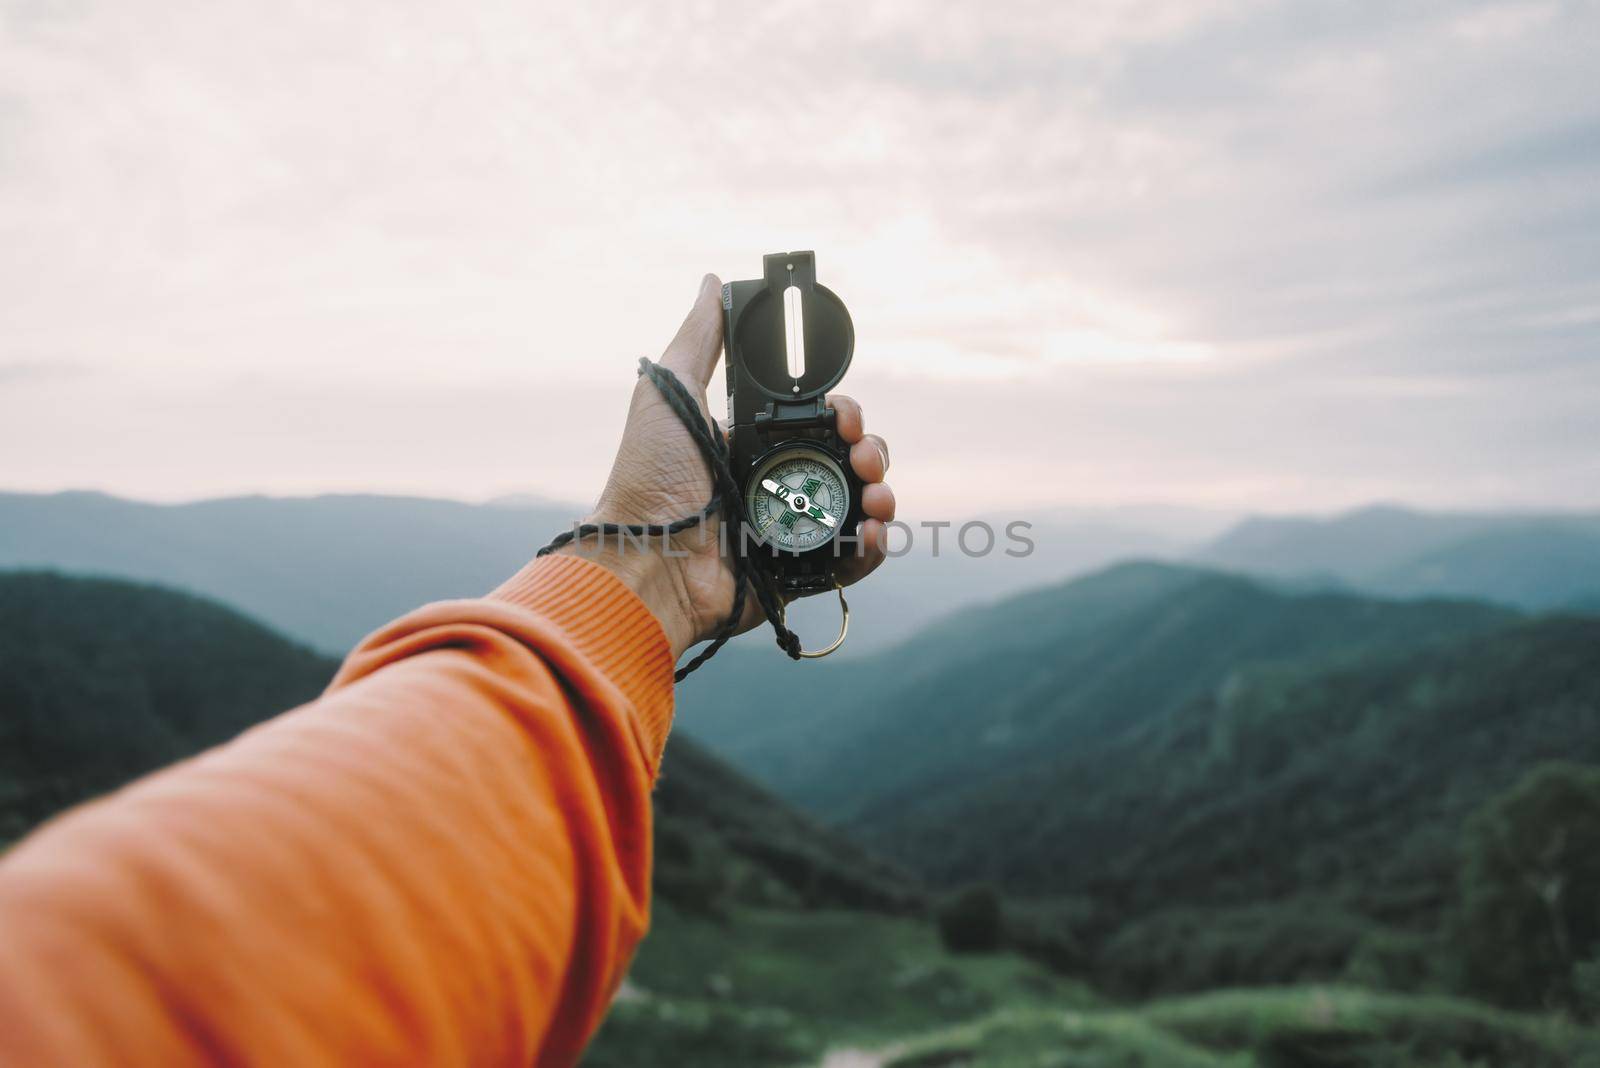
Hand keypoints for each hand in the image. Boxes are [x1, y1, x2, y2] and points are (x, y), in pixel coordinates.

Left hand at [563, 274, 895, 660]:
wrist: (646, 558)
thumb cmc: (648, 478)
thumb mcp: (670, 393)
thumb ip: (698, 339)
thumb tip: (712, 282)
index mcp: (752, 445)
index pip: (817, 423)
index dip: (842, 412)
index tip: (842, 410)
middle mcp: (775, 486)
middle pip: (848, 462)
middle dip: (870, 452)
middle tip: (862, 453)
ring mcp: (788, 532)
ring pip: (857, 506)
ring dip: (880, 494)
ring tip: (875, 494)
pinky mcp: (796, 574)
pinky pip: (850, 560)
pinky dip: (872, 546)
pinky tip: (872, 530)